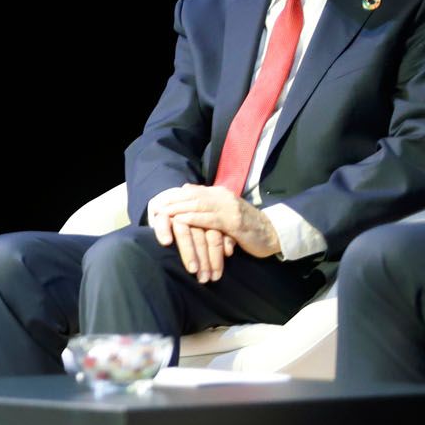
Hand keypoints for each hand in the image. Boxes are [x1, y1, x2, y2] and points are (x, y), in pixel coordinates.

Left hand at [149, 184, 281, 270]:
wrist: (272, 234)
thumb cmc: (244, 227)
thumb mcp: (223, 212)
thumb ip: (205, 201)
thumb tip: (184, 190)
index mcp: (218, 193)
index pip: (190, 192)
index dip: (171, 198)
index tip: (154, 203)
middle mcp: (222, 196)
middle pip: (190, 197)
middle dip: (170, 203)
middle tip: (152, 209)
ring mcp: (228, 207)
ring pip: (197, 206)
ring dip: (177, 210)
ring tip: (161, 215)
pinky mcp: (234, 221)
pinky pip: (209, 219)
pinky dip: (193, 219)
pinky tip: (180, 221)